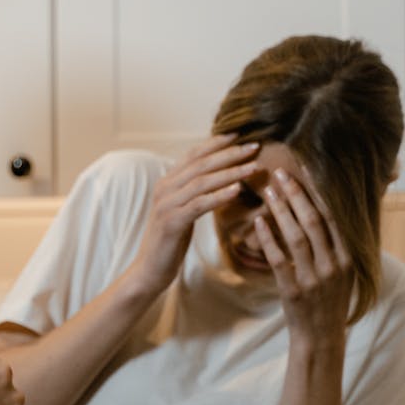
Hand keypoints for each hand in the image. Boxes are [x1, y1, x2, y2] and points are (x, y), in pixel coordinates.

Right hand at [130, 134, 260, 295]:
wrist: (149, 270)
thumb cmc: (169, 242)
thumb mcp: (181, 211)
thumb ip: (193, 193)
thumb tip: (218, 179)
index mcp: (166, 183)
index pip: (193, 154)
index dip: (216, 143)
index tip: (239, 135)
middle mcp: (164, 189)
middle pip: (200, 164)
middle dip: (229, 154)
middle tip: (254, 146)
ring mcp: (166, 205)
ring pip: (202, 181)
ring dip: (230, 172)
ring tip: (253, 167)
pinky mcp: (171, 222)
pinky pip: (199, 204)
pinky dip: (219, 195)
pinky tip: (237, 190)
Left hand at [254, 167, 353, 341]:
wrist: (322, 338)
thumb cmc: (331, 299)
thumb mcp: (345, 270)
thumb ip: (340, 242)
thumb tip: (337, 208)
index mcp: (349, 256)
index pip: (334, 216)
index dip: (319, 190)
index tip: (305, 168)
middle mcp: (334, 265)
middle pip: (314, 221)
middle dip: (296, 193)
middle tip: (279, 171)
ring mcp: (314, 278)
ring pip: (295, 236)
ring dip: (280, 210)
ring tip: (267, 190)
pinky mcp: (293, 291)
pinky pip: (278, 260)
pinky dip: (268, 239)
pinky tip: (257, 221)